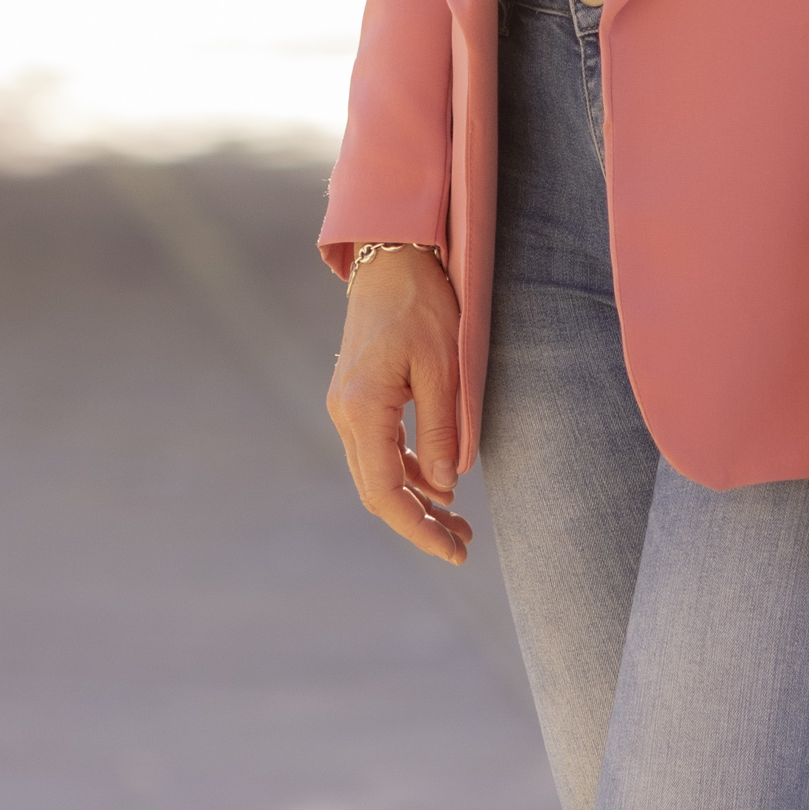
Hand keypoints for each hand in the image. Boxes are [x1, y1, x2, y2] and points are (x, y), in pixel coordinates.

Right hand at [325, 248, 471, 564]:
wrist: (391, 257)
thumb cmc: (423, 305)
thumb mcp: (445, 368)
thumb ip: (443, 431)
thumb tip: (447, 488)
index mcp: (362, 409)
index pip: (385, 493)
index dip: (418, 530)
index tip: (454, 552)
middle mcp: (344, 414)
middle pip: (377, 491)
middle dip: (419, 523)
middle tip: (464, 545)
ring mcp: (346, 406)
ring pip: (377, 473)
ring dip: (416, 501)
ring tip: (459, 523)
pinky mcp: (357, 398)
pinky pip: (379, 450)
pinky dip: (409, 472)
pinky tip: (440, 484)